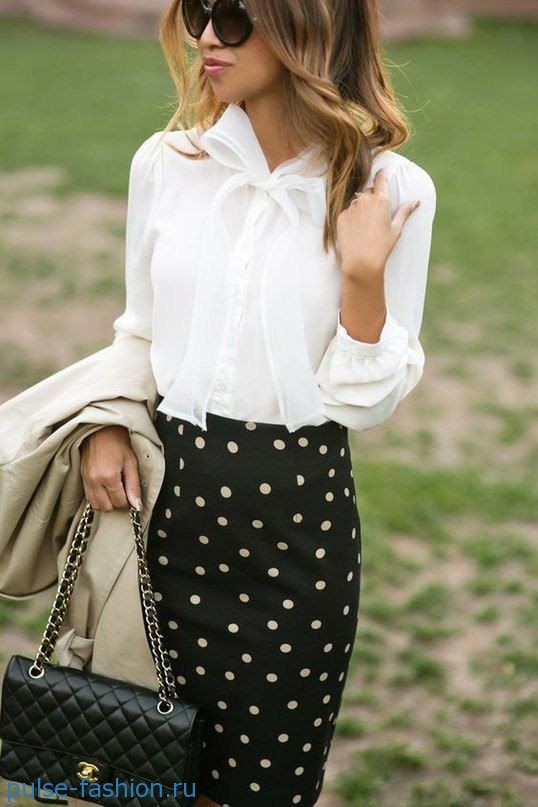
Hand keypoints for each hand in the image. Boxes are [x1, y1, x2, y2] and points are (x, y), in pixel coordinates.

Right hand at [80, 425, 142, 511]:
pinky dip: (98, 498)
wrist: (100, 430)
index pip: (120, 502)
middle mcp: (95, 481)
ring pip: (96, 505)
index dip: (129, 502)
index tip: (132, 496)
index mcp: (109, 476)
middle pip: (107, 507)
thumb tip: (137, 505)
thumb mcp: (131, 462)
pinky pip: (89, 497)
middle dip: (118, 503)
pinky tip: (106, 489)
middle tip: (124, 492)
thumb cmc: (117, 443)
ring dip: (107, 502)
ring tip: (115, 490)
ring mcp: (86, 480)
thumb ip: (134, 486)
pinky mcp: (82, 478)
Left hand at [336, 167, 420, 281]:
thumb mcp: (396, 229)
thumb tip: (416, 201)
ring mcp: (351, 207)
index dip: (381, 175)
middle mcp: (365, 200)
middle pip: (368, 191)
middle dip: (372, 197)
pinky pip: (348, 212)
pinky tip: (356, 230)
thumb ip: (404, 212)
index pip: (380, 179)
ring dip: (361, 207)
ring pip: (357, 201)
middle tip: (375, 214)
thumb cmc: (381, 247)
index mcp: (381, 200)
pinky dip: (351, 217)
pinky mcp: (341, 216)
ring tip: (365, 225)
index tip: (382, 172)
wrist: (360, 262)